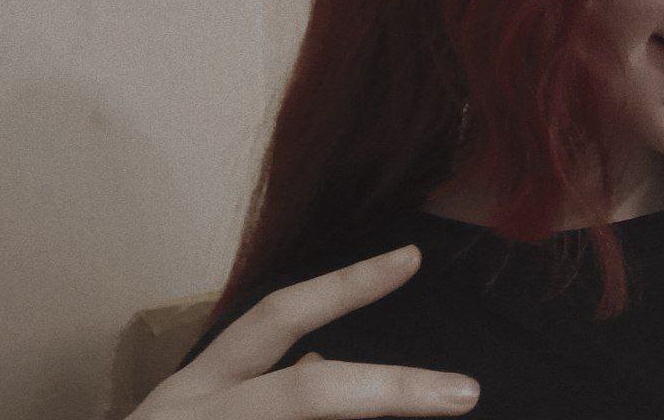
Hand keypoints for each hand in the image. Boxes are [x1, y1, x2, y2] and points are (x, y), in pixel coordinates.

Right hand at [125, 244, 479, 418]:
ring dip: (379, 412)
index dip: (346, 286)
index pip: (278, 318)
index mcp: (200, 390)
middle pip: (310, 395)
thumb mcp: (196, 413)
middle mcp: (203, 416)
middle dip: (393, 390)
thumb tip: (324, 360)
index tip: (412, 259)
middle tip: (466, 393)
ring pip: (312, 416)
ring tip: (436, 407)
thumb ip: (261, 386)